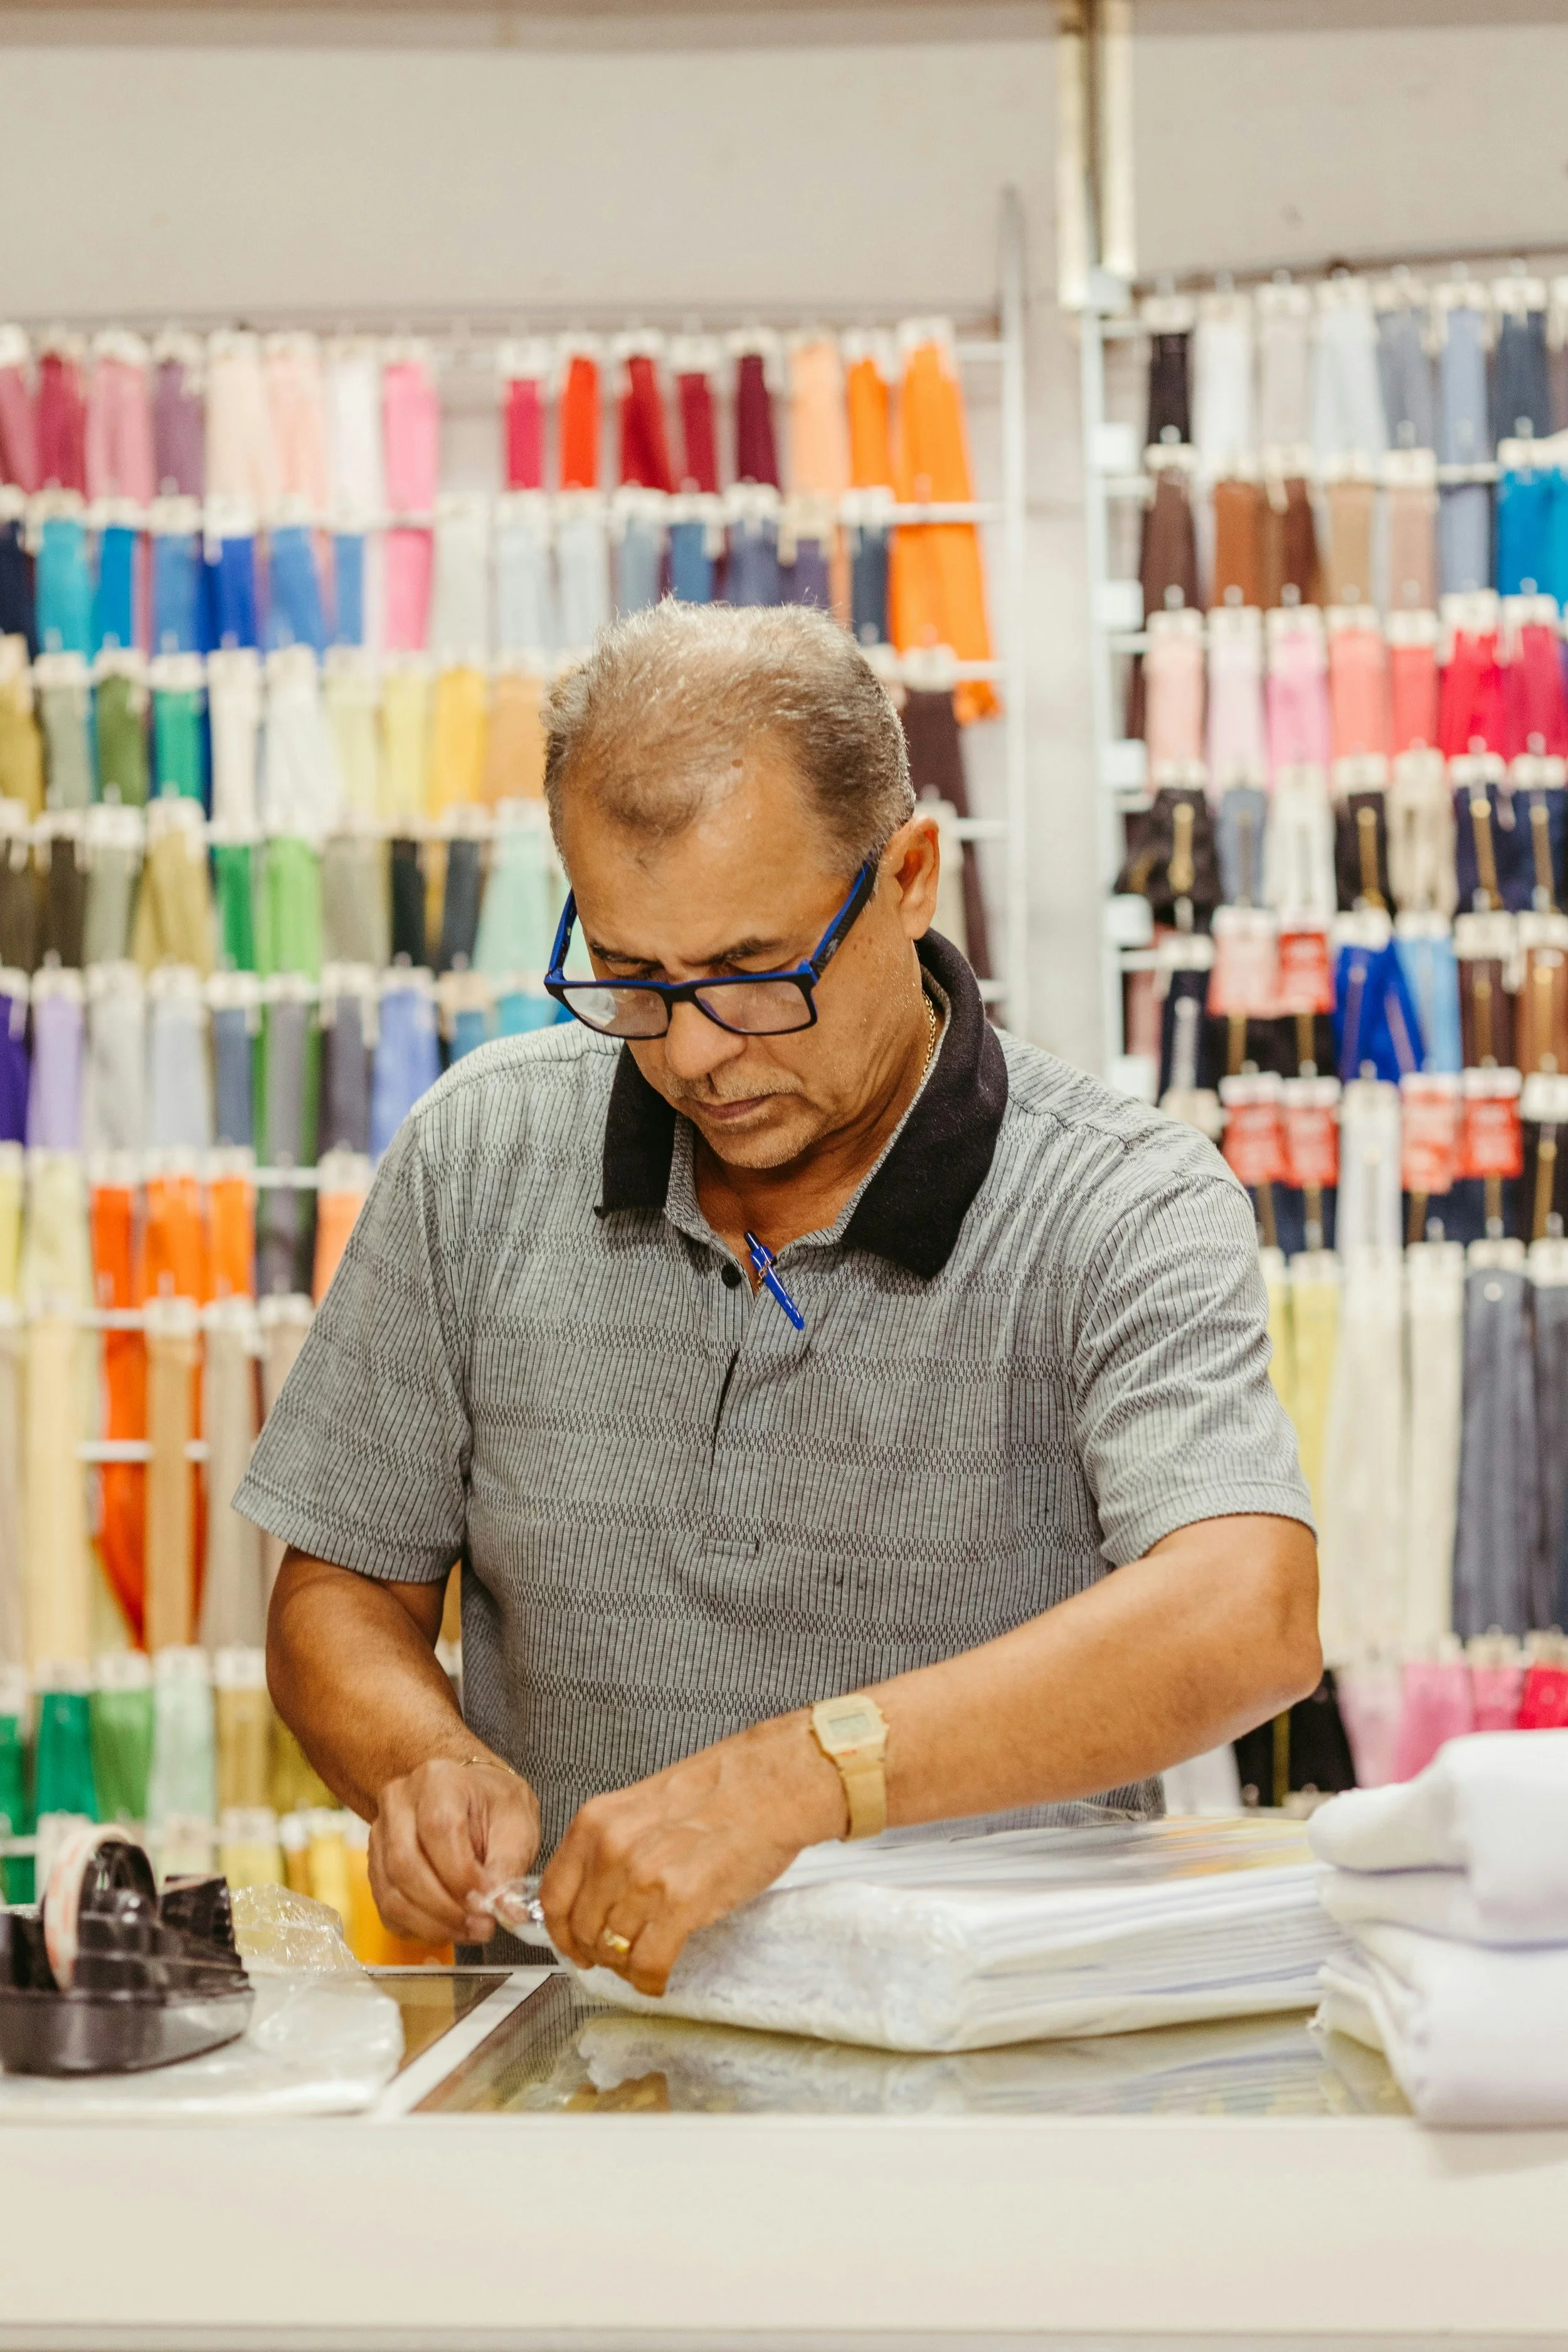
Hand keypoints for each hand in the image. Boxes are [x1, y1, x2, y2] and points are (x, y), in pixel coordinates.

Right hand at [369, 1755, 540, 1946]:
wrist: (471, 1798)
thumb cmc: (494, 1806)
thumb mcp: (517, 1825)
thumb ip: (510, 1867)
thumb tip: (509, 1913)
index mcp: (437, 1780)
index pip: (439, 1829)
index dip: (462, 1874)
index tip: (489, 1903)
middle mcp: (398, 1802)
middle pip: (406, 1864)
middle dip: (446, 1907)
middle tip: (481, 1926)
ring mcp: (380, 1834)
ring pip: (392, 1892)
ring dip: (432, 1923)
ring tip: (470, 1931)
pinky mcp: (376, 1865)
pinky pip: (386, 1907)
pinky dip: (418, 1928)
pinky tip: (449, 1929)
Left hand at [539, 1712, 846, 1996]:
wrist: (771, 1786)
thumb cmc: (719, 1791)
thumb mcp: (643, 1805)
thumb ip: (612, 1846)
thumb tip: (595, 1893)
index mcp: (597, 1822)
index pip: (554, 1895)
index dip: (560, 1931)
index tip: (573, 1944)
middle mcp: (612, 1850)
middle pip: (582, 1929)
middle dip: (598, 1952)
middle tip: (617, 1957)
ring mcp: (644, 1879)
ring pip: (613, 1950)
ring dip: (627, 1966)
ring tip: (644, 1963)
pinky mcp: (681, 1905)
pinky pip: (649, 1963)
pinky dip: (651, 1980)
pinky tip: (660, 1977)